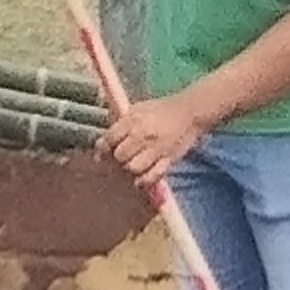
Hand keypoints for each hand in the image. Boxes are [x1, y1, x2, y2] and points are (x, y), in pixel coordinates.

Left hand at [97, 94, 216, 180]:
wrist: (189, 112)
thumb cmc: (161, 109)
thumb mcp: (137, 109)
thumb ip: (121, 123)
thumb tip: (104, 138)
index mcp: (132, 120)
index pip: (109, 139)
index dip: (102, 149)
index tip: (99, 155)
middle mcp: (142, 135)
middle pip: (120, 156)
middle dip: (116, 159)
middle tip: (119, 159)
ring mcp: (156, 149)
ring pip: (134, 168)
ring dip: (129, 169)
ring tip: (130, 166)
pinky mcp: (169, 159)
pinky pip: (153, 176)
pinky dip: (144, 181)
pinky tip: (140, 180)